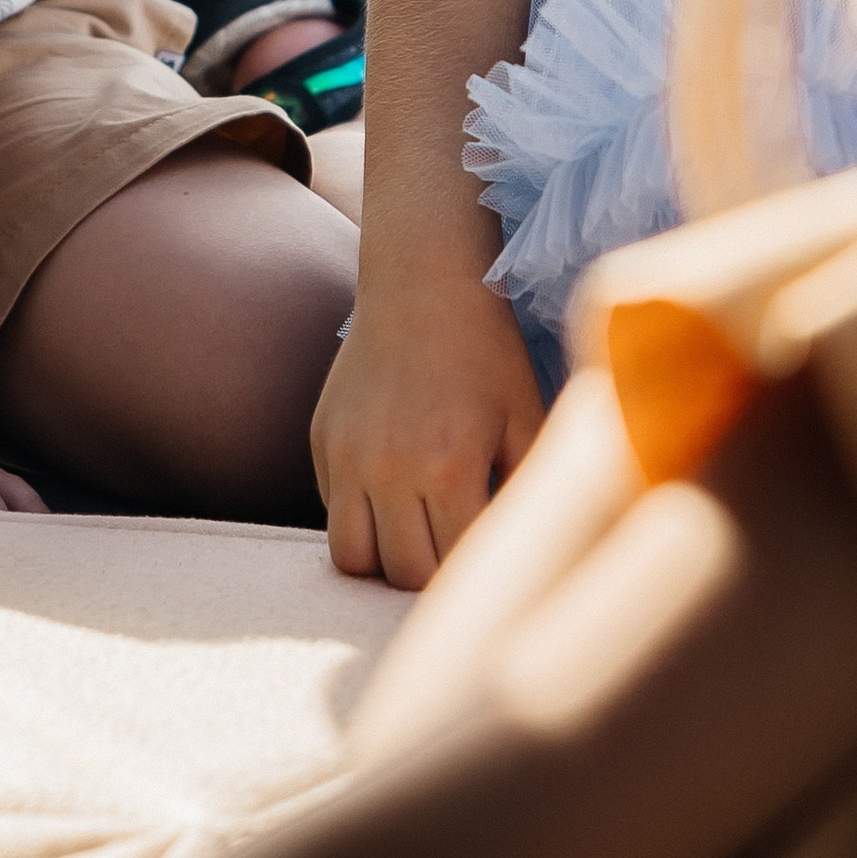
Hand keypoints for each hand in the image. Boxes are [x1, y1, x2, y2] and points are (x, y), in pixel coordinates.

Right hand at [309, 270, 544, 588]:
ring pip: (351, 557)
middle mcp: (388, 467)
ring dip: (384, 560)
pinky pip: (333, 510)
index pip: (454, 566)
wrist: (421, 281)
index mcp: (449, 465)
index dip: (478, 575)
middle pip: (401, 573)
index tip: (493, 564)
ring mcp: (346, 454)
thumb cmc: (486, 351)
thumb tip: (536, 550)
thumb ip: (532, 489)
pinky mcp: (320, 440)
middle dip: (433, 576)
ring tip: (416, 537)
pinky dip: (361, 518)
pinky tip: (394, 493)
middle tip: (457, 553)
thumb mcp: (527, 418)